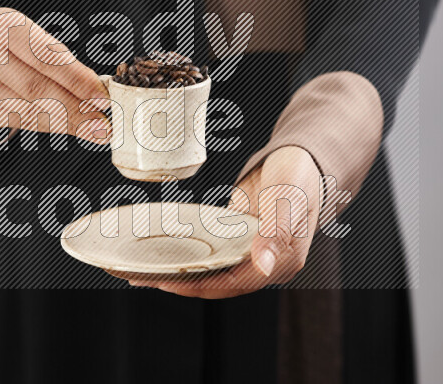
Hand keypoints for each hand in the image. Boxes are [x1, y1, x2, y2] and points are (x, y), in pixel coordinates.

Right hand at [0, 7, 109, 141]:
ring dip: (67, 124)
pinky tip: (69, 127)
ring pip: (30, 110)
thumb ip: (60, 59)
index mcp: (3, 25)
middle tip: (104, 124)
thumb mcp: (30, 35)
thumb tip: (98, 91)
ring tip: (95, 130)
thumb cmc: (10, 44)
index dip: (77, 80)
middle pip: (37, 88)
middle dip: (76, 109)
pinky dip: (49, 126)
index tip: (103, 98)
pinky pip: (20, 122)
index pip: (46, 57)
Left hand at [129, 147, 321, 297]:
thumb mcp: (290, 199)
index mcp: (280, 262)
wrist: (301, 158)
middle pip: (216, 281)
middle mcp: (262, 263)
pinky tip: (161, 252)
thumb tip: (264, 263)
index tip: (168, 282)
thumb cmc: (300, 176)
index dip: (200, 285)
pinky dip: (186, 254)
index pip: (234, 283)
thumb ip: (277, 232)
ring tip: (140, 270)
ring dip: (177, 271)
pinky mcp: (236, 240)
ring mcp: (248, 251)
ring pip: (209, 269)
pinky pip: (208, 252)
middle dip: (179, 282)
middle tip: (140, 276)